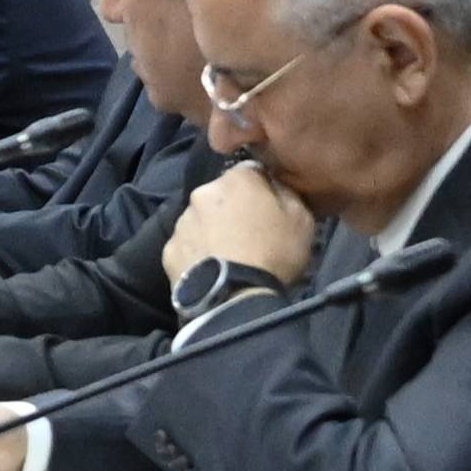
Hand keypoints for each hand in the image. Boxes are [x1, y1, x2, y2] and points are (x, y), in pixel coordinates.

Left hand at [165, 162, 315, 287]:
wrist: (235, 297)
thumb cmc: (274, 253)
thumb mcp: (302, 219)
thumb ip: (287, 193)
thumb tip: (275, 185)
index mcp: (237, 179)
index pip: (251, 173)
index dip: (262, 191)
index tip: (269, 210)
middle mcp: (202, 193)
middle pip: (221, 196)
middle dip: (232, 210)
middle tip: (248, 236)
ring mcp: (182, 222)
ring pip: (201, 220)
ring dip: (212, 231)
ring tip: (228, 257)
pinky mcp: (169, 250)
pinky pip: (187, 246)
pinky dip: (197, 253)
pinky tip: (211, 269)